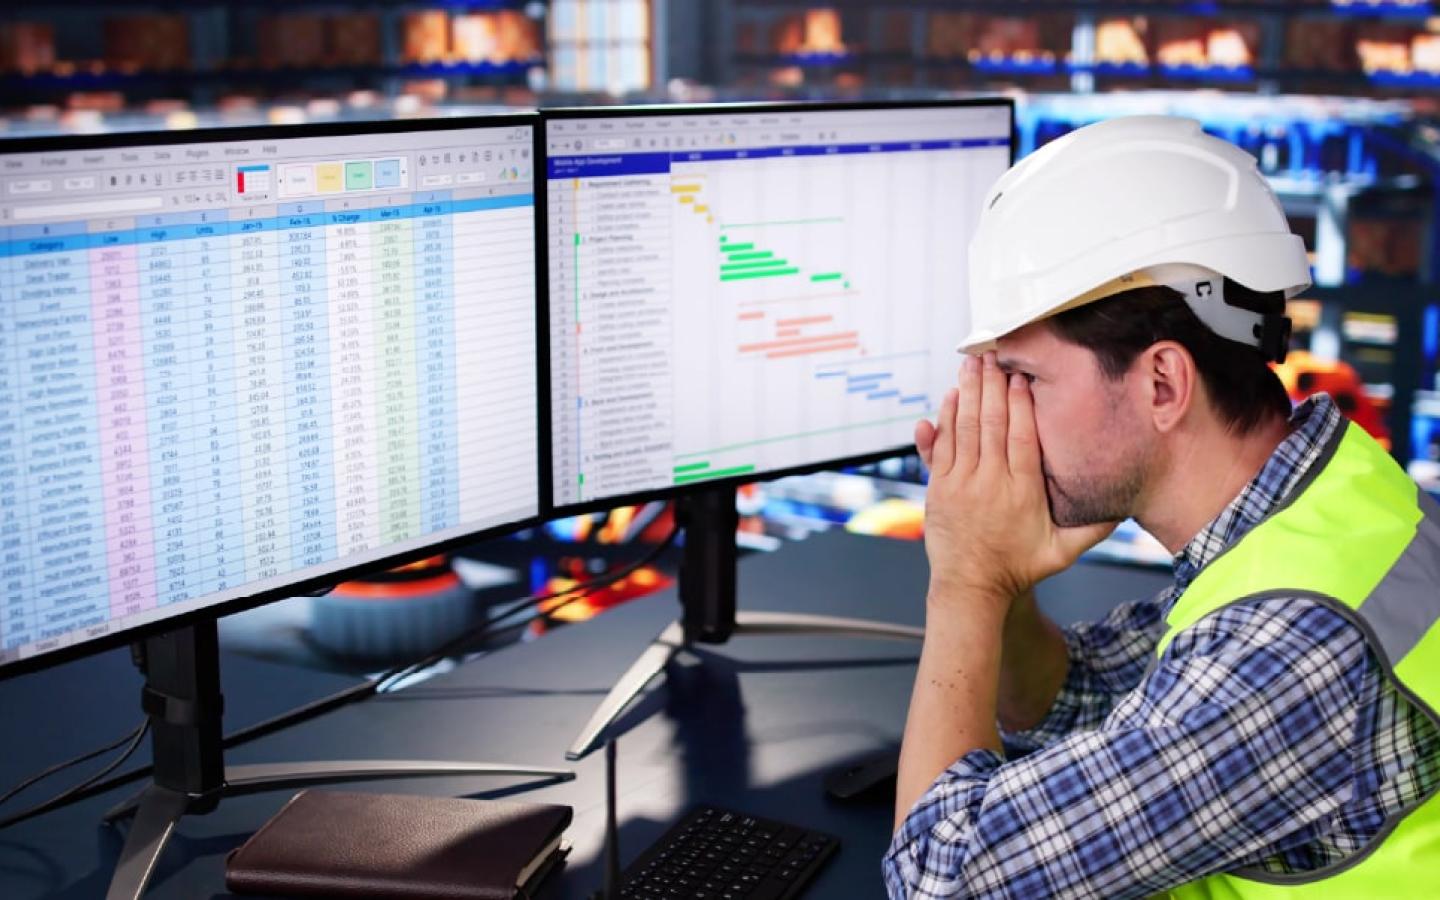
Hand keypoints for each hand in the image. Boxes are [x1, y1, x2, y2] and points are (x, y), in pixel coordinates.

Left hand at [915, 352, 1116, 610]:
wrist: (971, 588)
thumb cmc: (1018, 568)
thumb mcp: (1063, 552)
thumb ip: (1093, 527)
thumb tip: (1125, 504)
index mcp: (1021, 492)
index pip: (1022, 438)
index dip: (1022, 405)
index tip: (1023, 377)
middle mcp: (989, 483)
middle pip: (991, 424)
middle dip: (993, 385)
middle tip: (994, 354)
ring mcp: (961, 483)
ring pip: (964, 429)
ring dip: (969, 392)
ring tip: (973, 363)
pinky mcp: (939, 488)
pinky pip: (942, 447)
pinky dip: (945, 419)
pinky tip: (951, 397)